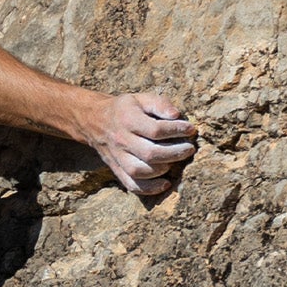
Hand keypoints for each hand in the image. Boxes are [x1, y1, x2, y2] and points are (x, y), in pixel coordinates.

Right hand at [83, 91, 198, 196]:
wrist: (95, 120)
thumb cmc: (125, 109)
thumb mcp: (141, 98)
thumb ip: (159, 104)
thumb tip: (176, 115)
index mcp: (127, 119)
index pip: (155, 130)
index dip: (176, 130)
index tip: (191, 129)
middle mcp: (121, 140)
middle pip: (150, 153)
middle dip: (175, 152)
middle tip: (189, 148)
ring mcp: (117, 158)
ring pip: (140, 171)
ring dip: (162, 169)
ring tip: (176, 162)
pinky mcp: (116, 170)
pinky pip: (131, 185)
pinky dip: (149, 188)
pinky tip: (165, 184)